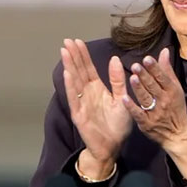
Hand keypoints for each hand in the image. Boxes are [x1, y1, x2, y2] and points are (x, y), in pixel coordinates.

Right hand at [60, 38, 131, 172]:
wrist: (113, 146)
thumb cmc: (118, 125)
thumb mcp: (122, 99)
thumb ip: (118, 80)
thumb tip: (115, 58)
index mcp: (97, 89)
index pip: (88, 68)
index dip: (83, 55)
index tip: (78, 41)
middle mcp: (87, 94)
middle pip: (79, 71)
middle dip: (73, 56)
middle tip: (67, 40)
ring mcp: (81, 103)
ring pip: (74, 81)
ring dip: (69, 66)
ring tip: (65, 52)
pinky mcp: (79, 114)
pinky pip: (74, 98)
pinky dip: (70, 86)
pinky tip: (67, 74)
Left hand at [123, 48, 186, 176]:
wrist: (178, 134)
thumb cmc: (176, 108)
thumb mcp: (175, 88)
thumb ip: (167, 70)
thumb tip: (164, 51)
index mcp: (172, 91)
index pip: (162, 77)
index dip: (155, 68)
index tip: (147, 59)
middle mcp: (164, 101)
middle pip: (153, 87)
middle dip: (144, 76)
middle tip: (136, 65)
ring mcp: (155, 113)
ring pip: (146, 98)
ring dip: (139, 88)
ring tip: (132, 78)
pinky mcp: (146, 123)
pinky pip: (138, 114)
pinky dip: (131, 107)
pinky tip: (124, 98)